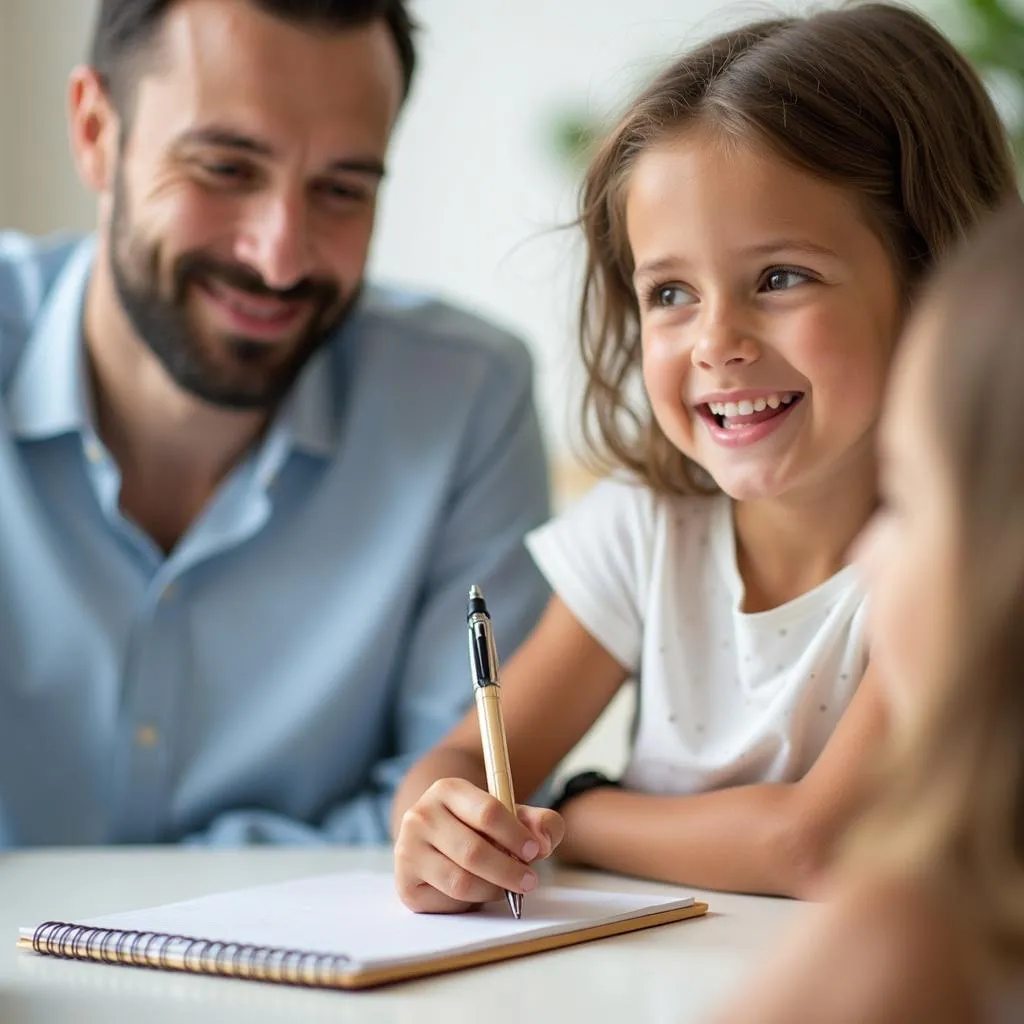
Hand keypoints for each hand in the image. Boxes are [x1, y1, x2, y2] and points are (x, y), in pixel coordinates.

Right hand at [394, 778, 564, 912]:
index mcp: (447, 789)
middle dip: (509, 871)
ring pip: (461, 881)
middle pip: (473, 852)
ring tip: (507, 887)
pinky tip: (478, 891)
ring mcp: (408, 850)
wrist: (436, 835)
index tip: (535, 851)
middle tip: (530, 881)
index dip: (516, 835)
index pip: (487, 812)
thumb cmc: (478, 825)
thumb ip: (540, 822)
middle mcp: (420, 816)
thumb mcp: (511, 814)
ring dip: (493, 890)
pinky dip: (471, 902)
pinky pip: (448, 902)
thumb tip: (543, 843)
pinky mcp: (405, 883)